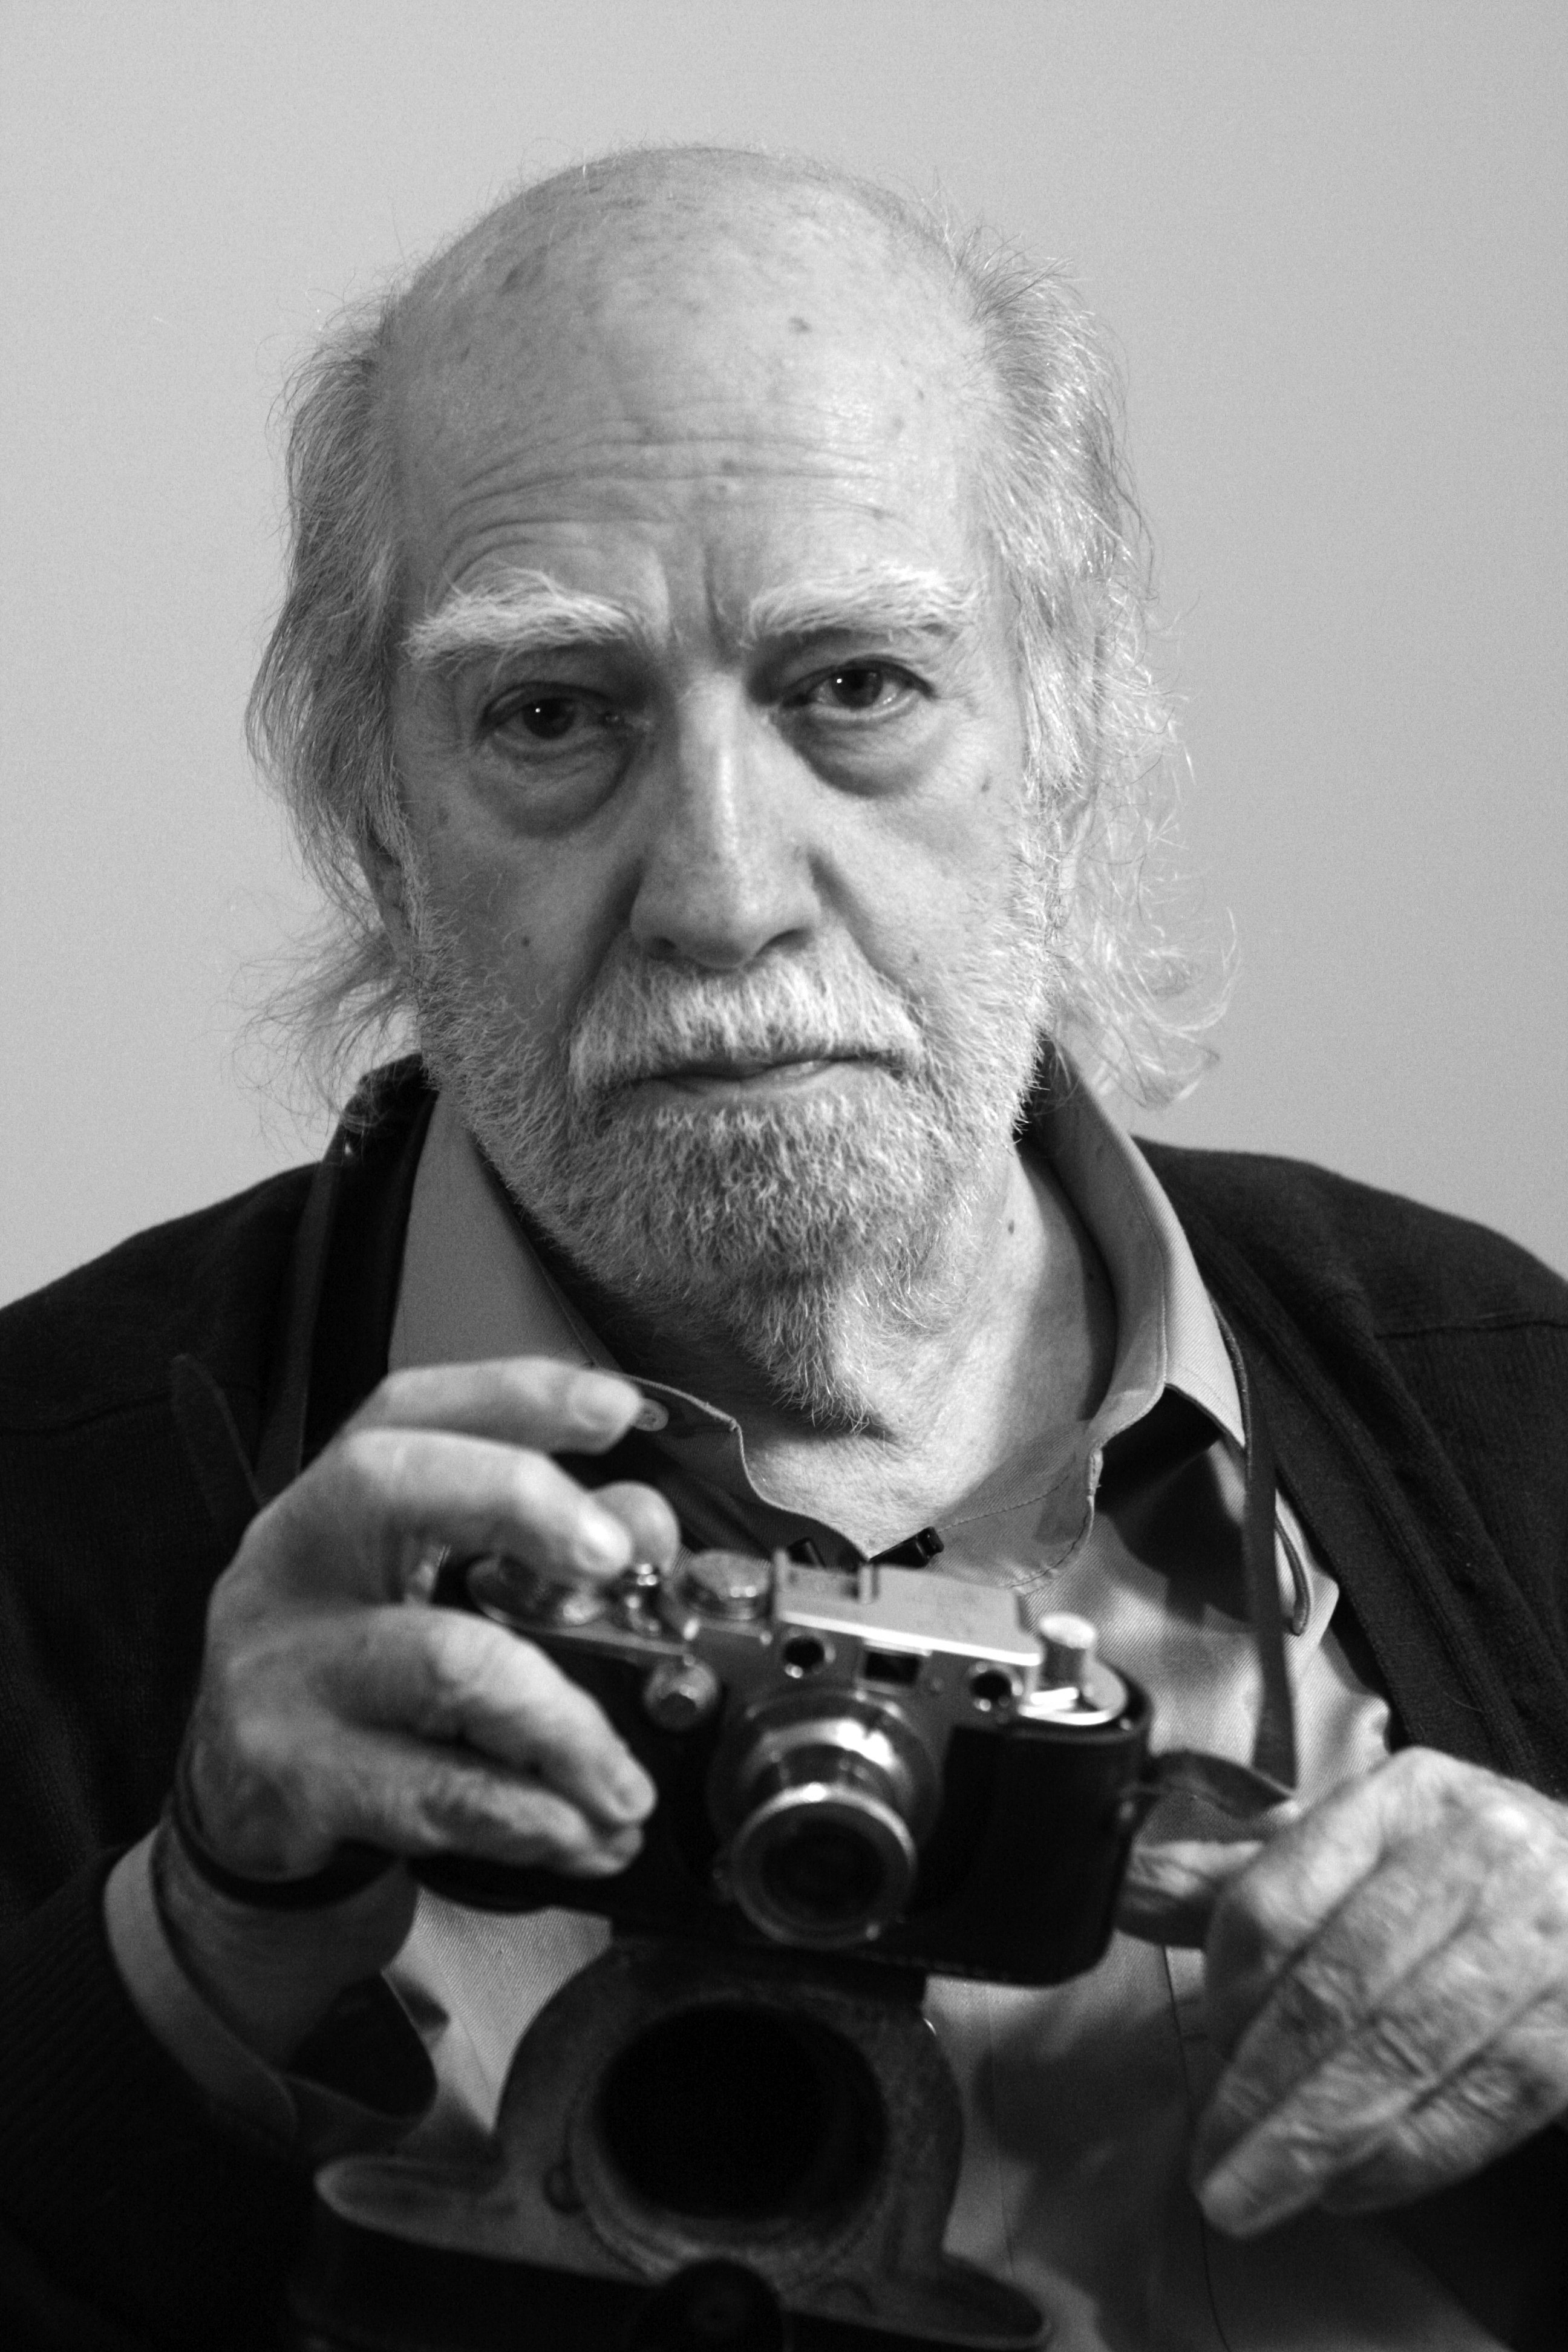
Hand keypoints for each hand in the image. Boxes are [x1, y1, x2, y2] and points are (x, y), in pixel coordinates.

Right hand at [163, 1359, 674, 2057]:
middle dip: (525, 1503)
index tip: (616, 1410)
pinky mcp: (292, 1772)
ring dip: (568, 1729)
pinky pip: (439, 1787)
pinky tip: (583, 1836)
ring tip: (627, 1786)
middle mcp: (294, 1561)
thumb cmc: (364, 1675)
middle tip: (621, 1561)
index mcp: (334, 1501)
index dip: (516, 1395)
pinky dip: (532, 1817)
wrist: (240, 1804)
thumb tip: (645, 1530)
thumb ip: (539, 1548)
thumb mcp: (432, 1593)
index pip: (410, 1409)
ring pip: (448, 1662)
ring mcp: (282, 1666)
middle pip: (394, 1486)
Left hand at [1118, 1747, 1567, 2235]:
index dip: (1228, 1984)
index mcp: (1398, 1800)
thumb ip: (1243, 1878)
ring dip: (1318, 2140)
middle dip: (1261, 2090)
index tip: (1204, 2042)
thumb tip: (1121, 1889)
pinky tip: (1348, 2186)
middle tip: (1212, 2165)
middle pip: (1336, 1987)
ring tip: (1254, 2192)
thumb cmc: (1461, 1874)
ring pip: (1403, 2054)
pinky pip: (1476, 2107)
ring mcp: (1537, 1940)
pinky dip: (1403, 2160)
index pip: (1278, 1898)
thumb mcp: (1358, 1848)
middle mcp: (1473, 1857)